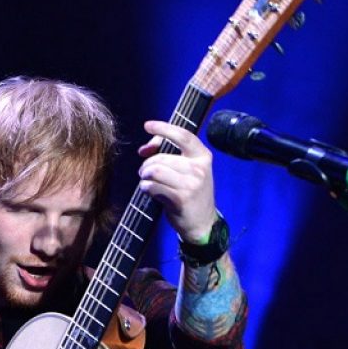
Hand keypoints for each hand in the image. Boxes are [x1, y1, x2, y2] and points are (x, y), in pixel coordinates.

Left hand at [138, 120, 217, 242]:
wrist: (202, 223)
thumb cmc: (190, 193)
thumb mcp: (188, 170)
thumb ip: (168, 153)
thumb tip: (144, 149)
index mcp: (203, 157)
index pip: (183, 135)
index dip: (163, 128)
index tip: (148, 125)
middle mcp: (199, 169)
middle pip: (162, 157)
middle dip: (147, 164)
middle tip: (144, 172)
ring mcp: (191, 184)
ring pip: (155, 170)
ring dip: (145, 176)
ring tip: (146, 181)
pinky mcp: (181, 198)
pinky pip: (153, 186)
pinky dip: (146, 187)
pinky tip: (149, 191)